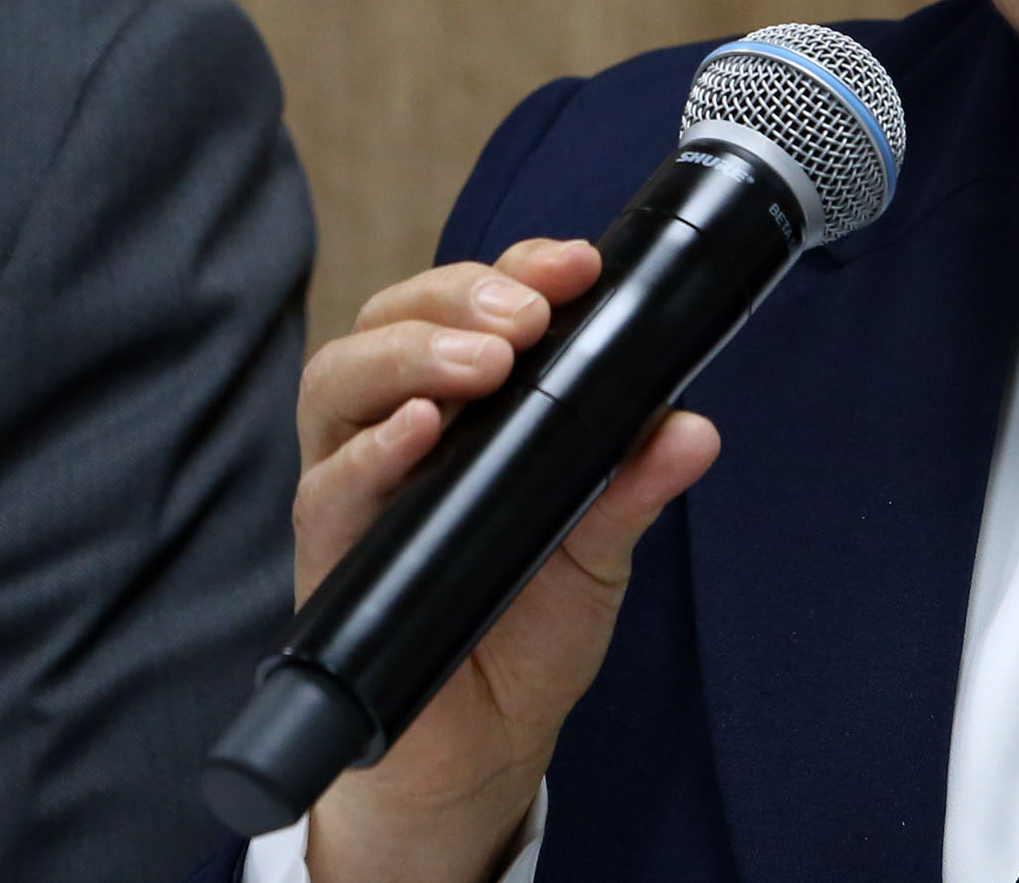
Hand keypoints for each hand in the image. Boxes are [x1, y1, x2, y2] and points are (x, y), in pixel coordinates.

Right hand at [292, 240, 721, 882]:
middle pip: (387, 321)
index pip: (465, 305)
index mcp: (457, 409)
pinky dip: (369, 454)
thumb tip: (690, 427)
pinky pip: (328, 489)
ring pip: (338, 381)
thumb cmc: (524, 634)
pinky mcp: (332, 556)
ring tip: (479, 361)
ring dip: (407, 355)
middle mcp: (393, 431)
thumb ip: (633, 484)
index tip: (578, 263)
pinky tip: (417, 433)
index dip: (513, 268)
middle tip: (526, 315)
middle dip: (455, 296)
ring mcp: (355, 489)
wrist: (482, 754)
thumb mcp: (598, 551)